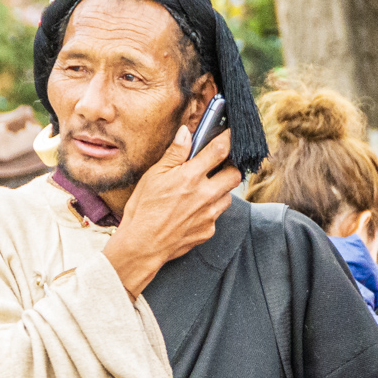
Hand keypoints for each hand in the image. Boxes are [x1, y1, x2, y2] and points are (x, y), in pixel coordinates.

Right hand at [102, 128, 243, 297]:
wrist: (142, 245)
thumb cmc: (144, 209)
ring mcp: (209, 215)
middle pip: (234, 174)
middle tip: (219, 166)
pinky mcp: (208, 231)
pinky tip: (194, 211)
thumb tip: (186, 133)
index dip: (228, 138)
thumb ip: (174, 154)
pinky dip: (209, 211)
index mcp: (191, 176)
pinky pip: (216, 216)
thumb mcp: (154, 175)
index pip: (220, 150)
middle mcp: (205, 195)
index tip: (230, 134)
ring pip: (228, 197)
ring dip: (221, 190)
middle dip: (230, 167)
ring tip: (204, 189)